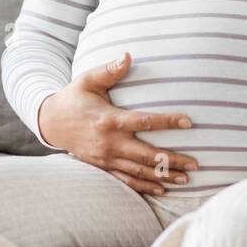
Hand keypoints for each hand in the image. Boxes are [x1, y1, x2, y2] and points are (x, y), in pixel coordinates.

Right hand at [36, 51, 199, 193]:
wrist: (50, 123)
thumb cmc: (73, 98)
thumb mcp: (88, 80)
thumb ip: (109, 70)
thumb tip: (128, 55)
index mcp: (109, 120)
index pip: (144, 122)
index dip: (168, 122)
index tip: (189, 123)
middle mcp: (109, 143)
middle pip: (147, 155)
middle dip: (173, 160)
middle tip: (196, 164)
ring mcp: (105, 158)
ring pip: (139, 172)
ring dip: (163, 177)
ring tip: (186, 180)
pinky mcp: (102, 167)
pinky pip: (126, 181)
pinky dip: (145, 187)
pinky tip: (162, 190)